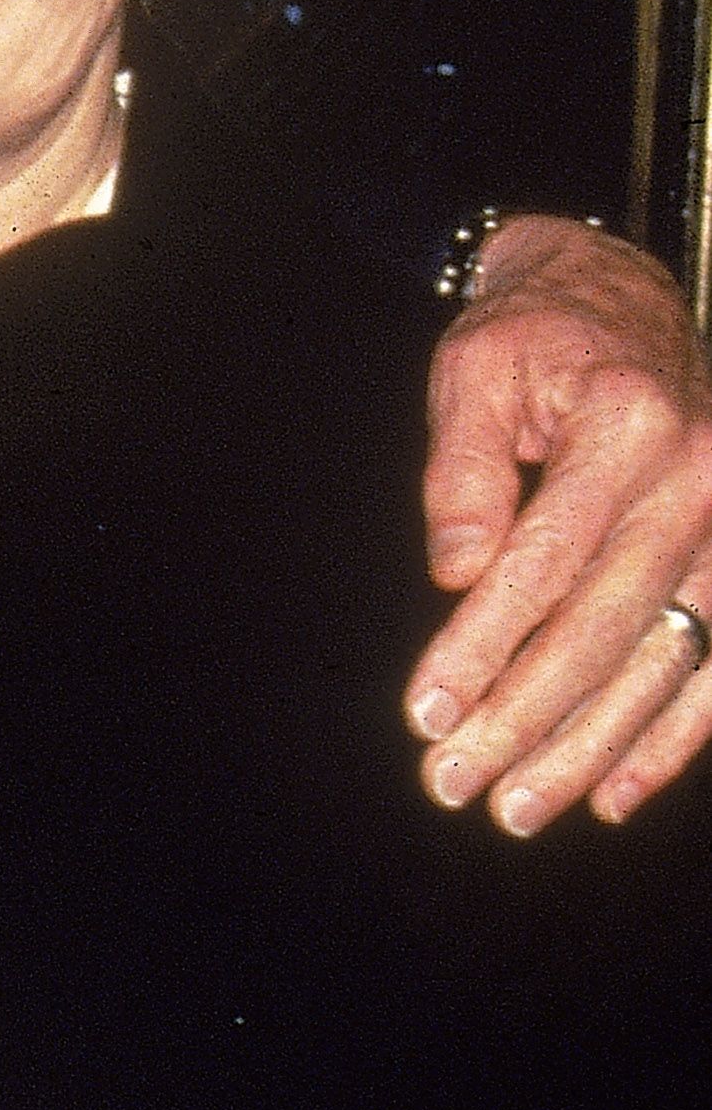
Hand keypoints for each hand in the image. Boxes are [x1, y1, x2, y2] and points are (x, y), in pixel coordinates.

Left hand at [411, 217, 711, 830]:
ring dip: (590, 748)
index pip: (545, 562)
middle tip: (453, 783)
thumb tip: (456, 578)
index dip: (481, 647)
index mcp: (628, 424)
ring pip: (665, 661)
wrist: (620, 300)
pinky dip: (671, 737)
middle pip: (607, 626)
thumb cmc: (533, 340)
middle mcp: (697, 478)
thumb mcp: (476, 377)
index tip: (425, 714)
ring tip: (518, 808)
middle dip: (525, 717)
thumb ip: (462, 476)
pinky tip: (614, 795)